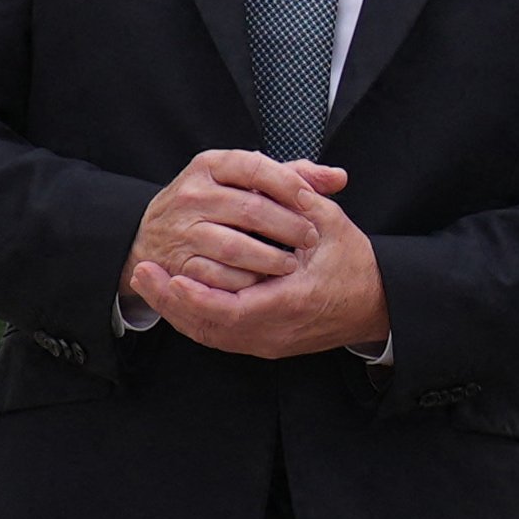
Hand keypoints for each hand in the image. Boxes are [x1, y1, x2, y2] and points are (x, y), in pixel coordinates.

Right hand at [128, 150, 338, 299]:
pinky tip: (262, 282)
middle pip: (250, 209)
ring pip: (234, 245)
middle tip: (310, 239)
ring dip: (270, 258)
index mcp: (210, 165)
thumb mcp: (242, 181)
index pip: (256, 166)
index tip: (312, 203)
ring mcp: (181, 229)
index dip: (289, 185)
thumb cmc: (211, 206)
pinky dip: (244, 281)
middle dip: (287, 227)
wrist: (151, 236)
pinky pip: (218, 276)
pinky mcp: (178, 263)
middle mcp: (192, 193)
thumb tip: (338, 177)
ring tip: (291, 264)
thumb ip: (290, 177)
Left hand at [136, 181, 390, 357]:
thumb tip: (271, 175)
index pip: (231, 310)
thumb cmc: (355, 265)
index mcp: (292, 303)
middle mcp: (275, 331)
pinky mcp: (264, 342)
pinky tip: (174, 297)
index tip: (171, 275)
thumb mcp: (331, 226)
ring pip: (210, 334)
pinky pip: (219, 335)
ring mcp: (269, 342)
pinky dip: (193, 318)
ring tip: (149, 284)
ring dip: (176, 311)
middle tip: (142, 275)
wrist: (376, 304)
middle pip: (210, 328)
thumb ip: (298, 199)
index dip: (196, 297)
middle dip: (171, 303)